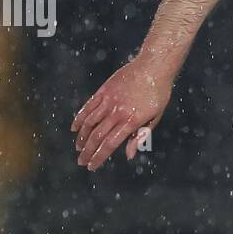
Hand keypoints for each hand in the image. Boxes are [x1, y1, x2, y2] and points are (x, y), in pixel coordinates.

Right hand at [71, 56, 172, 170]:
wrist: (153, 67)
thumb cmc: (158, 93)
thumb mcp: (155, 117)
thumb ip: (141, 136)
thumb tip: (129, 155)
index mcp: (131, 121)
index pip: (110, 144)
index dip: (99, 157)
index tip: (92, 166)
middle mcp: (117, 112)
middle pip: (97, 136)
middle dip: (88, 151)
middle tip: (81, 162)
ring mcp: (108, 101)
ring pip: (89, 122)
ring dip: (81, 137)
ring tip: (78, 148)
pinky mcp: (103, 91)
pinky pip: (88, 107)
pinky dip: (79, 118)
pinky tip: (74, 128)